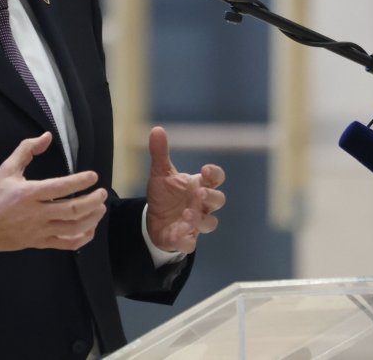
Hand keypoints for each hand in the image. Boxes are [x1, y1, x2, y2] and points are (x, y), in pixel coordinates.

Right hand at [0, 132, 106, 255]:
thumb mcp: (6, 169)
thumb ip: (27, 149)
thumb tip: (47, 136)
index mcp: (29, 194)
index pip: (60, 187)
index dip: (80, 181)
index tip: (93, 176)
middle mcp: (36, 214)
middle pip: (72, 210)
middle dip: (92, 201)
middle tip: (102, 192)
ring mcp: (39, 230)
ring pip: (72, 228)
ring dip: (91, 218)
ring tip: (100, 208)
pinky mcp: (39, 242)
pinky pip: (65, 244)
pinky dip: (82, 238)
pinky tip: (90, 228)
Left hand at [145, 126, 225, 253]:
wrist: (154, 219)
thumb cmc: (165, 194)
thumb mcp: (160, 173)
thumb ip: (160, 153)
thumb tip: (157, 129)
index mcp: (199, 185)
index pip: (216, 178)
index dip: (214, 174)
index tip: (204, 170)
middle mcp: (202, 204)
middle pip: (218, 200)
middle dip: (211, 197)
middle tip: (199, 193)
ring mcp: (195, 222)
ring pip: (209, 223)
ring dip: (200, 219)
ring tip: (187, 213)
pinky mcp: (185, 238)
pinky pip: (191, 243)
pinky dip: (186, 239)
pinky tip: (178, 233)